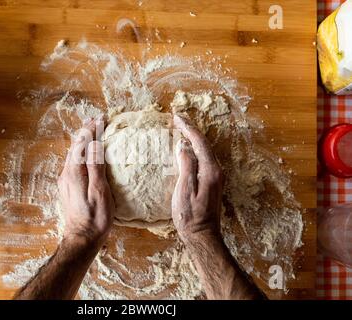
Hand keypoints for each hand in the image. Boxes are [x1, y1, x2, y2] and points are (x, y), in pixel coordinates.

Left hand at [58, 116, 114, 245]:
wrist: (82, 238)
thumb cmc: (95, 218)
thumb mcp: (100, 191)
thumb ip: (95, 167)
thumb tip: (93, 144)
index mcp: (74, 172)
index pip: (82, 144)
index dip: (92, 130)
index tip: (101, 119)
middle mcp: (66, 174)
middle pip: (74, 146)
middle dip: (85, 132)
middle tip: (95, 120)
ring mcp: (65, 181)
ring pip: (72, 154)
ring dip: (81, 141)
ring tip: (89, 131)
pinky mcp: (67, 187)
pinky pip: (72, 162)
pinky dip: (80, 152)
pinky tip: (84, 153)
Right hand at [172, 115, 223, 243]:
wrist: (202, 235)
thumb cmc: (190, 215)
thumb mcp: (185, 189)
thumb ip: (186, 165)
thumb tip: (183, 145)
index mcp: (210, 170)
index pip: (199, 142)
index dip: (188, 128)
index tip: (176, 117)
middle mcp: (217, 170)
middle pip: (204, 143)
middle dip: (191, 129)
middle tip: (178, 119)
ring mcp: (216, 176)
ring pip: (205, 150)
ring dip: (193, 138)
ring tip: (181, 129)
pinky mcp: (213, 182)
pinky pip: (204, 158)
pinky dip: (195, 149)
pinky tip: (187, 149)